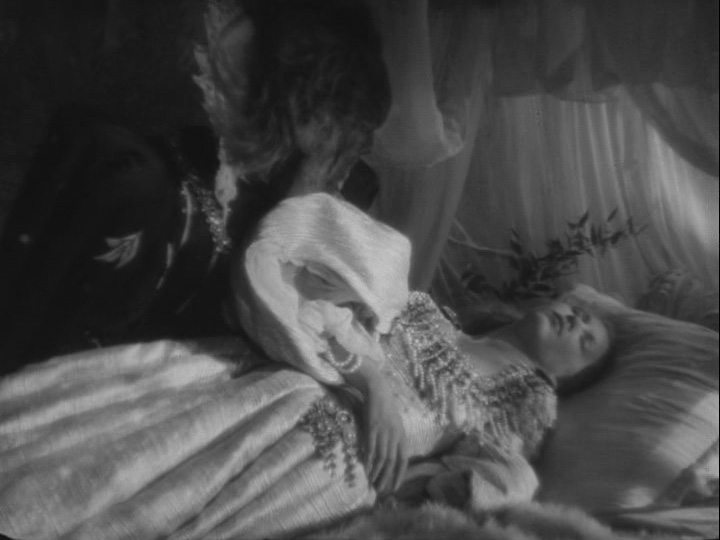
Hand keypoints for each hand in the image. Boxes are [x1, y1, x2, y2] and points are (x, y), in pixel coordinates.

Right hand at [362, 380, 408, 494]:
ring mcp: (383, 433)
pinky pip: (370, 449)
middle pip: (392, 462)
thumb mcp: (396, 424)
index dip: (399, 475)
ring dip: (377, 473)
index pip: (403, 460)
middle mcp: (395, 436)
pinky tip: (366, 470)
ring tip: (372, 484)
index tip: (394, 487)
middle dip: (386, 478)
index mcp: (402, 435)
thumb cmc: (386, 407)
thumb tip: (393, 455)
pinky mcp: (372, 429)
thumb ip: (396, 439)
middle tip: (380, 490)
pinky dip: (368, 462)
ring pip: (381, 458)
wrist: (378, 390)